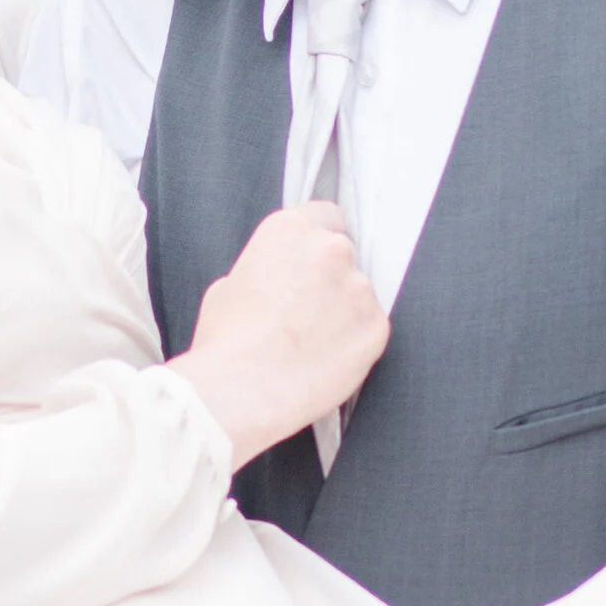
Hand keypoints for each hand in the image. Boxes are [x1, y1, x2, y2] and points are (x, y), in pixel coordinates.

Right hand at [172, 203, 390, 470]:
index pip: (325, 215)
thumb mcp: (228, 285)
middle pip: (344, 253)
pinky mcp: (376, 326)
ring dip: (344, 310)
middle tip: (306, 309)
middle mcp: (331, 249)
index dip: (317, 241)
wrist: (244, 391)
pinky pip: (371, 328)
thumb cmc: (228, 344)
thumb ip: (265, 268)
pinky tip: (325, 359)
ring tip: (311, 341)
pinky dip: (355, 341)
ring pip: (359, 293)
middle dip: (330, 277)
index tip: (311, 262)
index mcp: (291, 230)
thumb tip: (275, 278)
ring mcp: (359, 288)